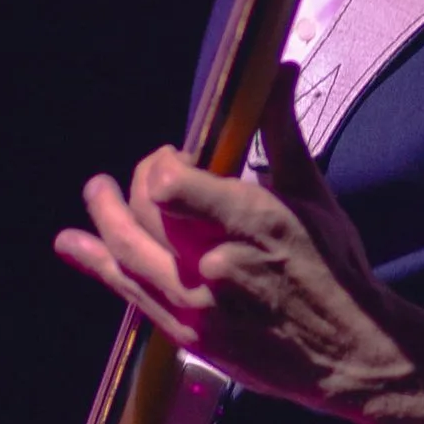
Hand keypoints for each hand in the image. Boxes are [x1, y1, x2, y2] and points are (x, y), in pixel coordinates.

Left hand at [53, 66, 413, 415]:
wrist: (349, 353)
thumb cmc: (335, 269)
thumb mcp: (313, 196)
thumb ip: (281, 132)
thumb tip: (276, 71)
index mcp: (256, 222)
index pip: (174, 185)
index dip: (163, 163)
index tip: (176, 156)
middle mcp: (220, 264)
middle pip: (147, 214)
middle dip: (139, 183)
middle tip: (146, 173)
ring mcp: (200, 305)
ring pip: (129, 254)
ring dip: (102, 219)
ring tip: (95, 190)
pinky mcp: (189, 335)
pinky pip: (131, 294)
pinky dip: (99, 265)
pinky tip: (74, 245)